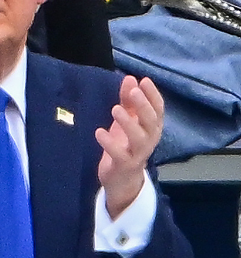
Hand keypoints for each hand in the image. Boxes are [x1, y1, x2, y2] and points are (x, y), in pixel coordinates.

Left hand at [96, 75, 163, 217]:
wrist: (122, 179)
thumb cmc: (125, 144)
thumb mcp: (127, 121)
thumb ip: (128, 101)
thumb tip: (130, 78)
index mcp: (151, 127)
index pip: (158, 109)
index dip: (153, 95)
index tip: (144, 80)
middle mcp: (149, 139)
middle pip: (151, 122)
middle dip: (144, 106)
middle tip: (134, 92)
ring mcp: (138, 153)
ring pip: (139, 139)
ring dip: (129, 123)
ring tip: (116, 109)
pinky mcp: (124, 165)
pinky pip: (120, 155)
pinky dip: (110, 144)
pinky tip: (99, 132)